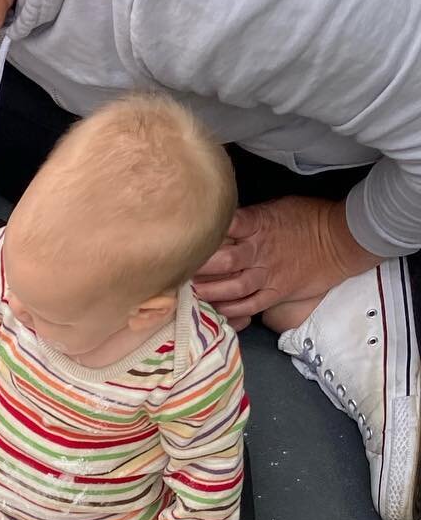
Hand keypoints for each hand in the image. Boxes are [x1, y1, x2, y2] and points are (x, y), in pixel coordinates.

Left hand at [192, 197, 375, 329]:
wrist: (341, 240)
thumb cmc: (305, 219)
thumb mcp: (274, 207)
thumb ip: (245, 218)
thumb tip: (215, 222)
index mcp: (258, 224)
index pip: (227, 227)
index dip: (205, 235)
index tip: (184, 240)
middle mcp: (260, 251)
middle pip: (225, 260)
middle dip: (200, 268)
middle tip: (177, 273)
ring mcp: (268, 274)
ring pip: (234, 287)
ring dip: (210, 292)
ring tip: (189, 294)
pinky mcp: (276, 292)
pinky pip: (250, 305)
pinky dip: (231, 311)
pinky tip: (213, 311)